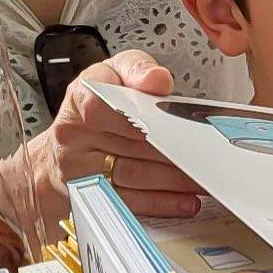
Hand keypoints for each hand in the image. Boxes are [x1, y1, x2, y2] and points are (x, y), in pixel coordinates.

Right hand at [16, 51, 201, 219]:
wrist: (68, 141)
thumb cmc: (97, 103)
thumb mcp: (115, 72)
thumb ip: (137, 69)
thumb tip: (157, 79)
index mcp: (80, 97)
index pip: (102, 106)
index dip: (134, 116)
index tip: (164, 122)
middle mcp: (73, 135)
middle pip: (128, 144)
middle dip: (172, 151)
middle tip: (204, 154)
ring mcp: (78, 168)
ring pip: (132, 174)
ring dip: (172, 180)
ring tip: (202, 178)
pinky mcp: (90, 195)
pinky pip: (128, 201)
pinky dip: (161, 203)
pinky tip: (185, 200)